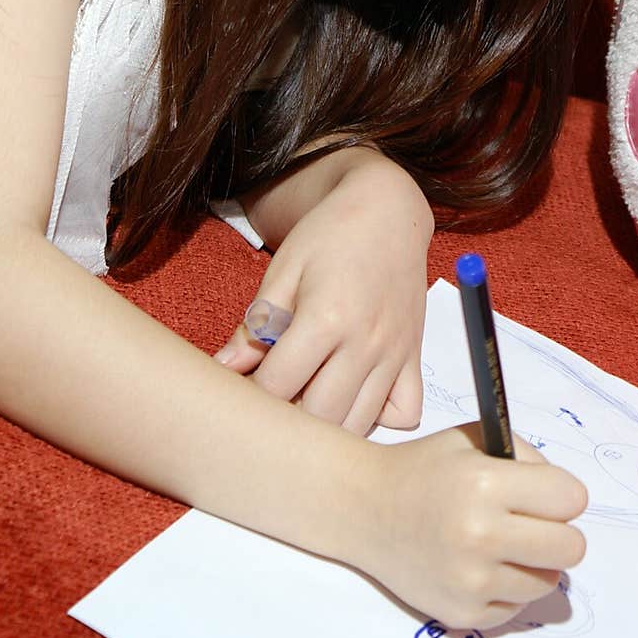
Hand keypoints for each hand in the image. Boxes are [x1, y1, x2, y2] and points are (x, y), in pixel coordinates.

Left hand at [215, 158, 431, 434]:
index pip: (279, 385)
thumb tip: (223, 367)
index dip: (252, 395)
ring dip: (327, 426)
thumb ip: (256, 324)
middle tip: (271, 401)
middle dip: (287, 420)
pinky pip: (405, 414)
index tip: (242, 390)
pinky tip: (353, 398)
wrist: (388, 210)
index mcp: (326, 318)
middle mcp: (365, 343)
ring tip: (305, 402)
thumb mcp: (283, 270)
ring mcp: (394, 354)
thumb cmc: (330, 234)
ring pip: (359, 424)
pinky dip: (378, 418)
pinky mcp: (414, 357)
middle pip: (320, 417)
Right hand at [359, 427, 587, 631]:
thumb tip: (568, 498)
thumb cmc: (424, 469)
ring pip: (548, 581)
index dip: (561, 493)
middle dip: (558, 531)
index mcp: (484, 483)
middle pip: (571, 548)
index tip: (547, 494)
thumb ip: (526, 458)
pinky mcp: (462, 613)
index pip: (571, 498)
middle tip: (532, 523)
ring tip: (501, 544)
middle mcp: (479, 534)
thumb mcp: (473, 439)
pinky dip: (505, 588)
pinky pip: (516, 607)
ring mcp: (470, 580)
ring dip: (533, 563)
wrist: (365, 508)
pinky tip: (478, 564)